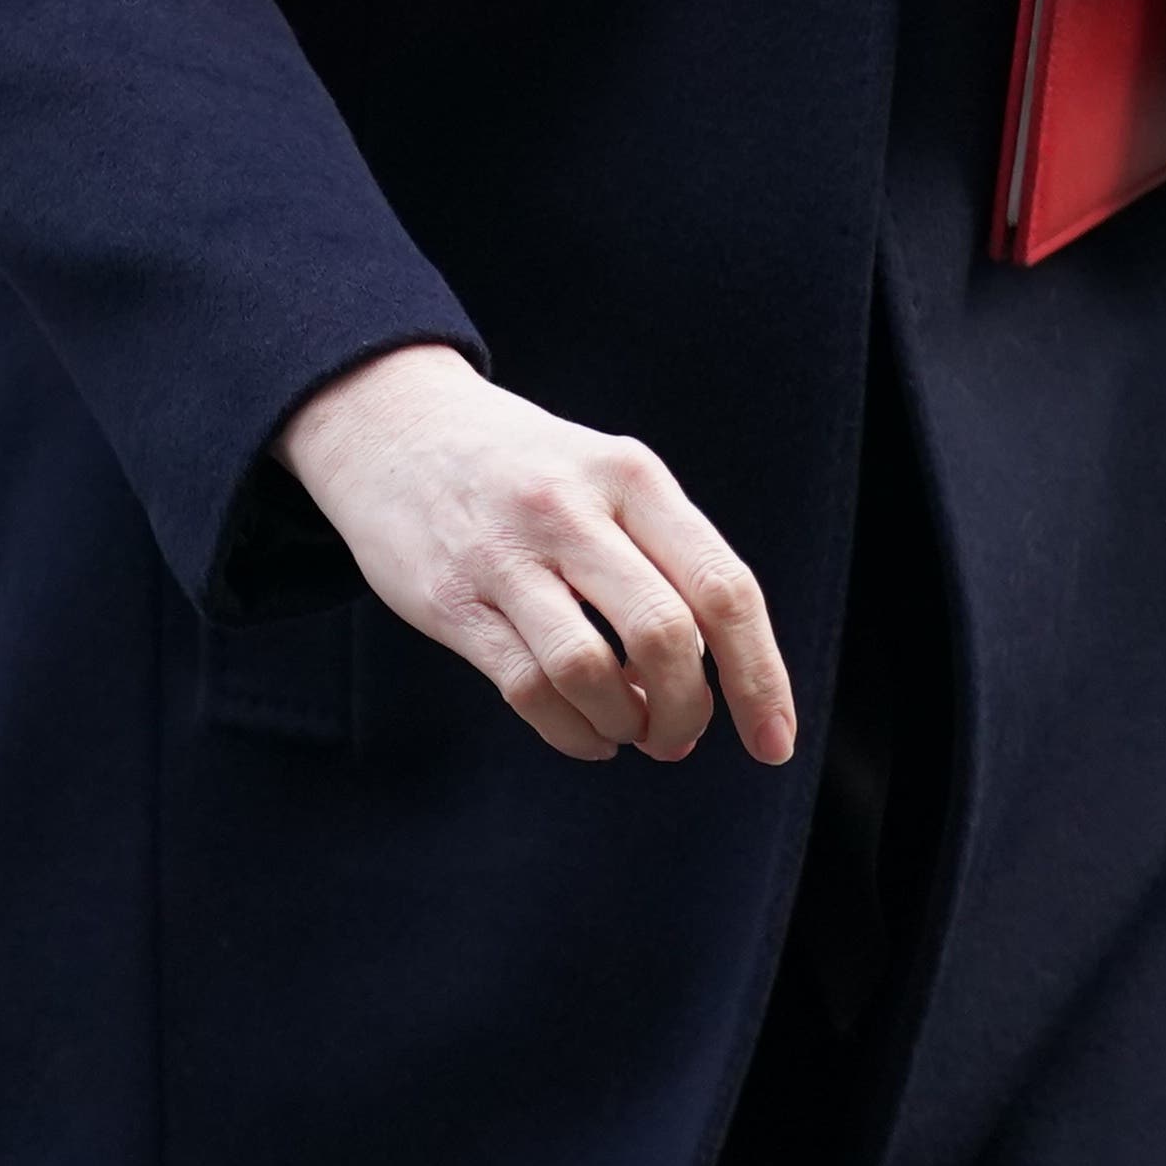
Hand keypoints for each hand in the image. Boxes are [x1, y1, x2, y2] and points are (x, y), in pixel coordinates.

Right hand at [274, 343, 799, 767]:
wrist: (392, 425)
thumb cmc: (525, 469)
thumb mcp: (606, 474)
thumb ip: (663, 558)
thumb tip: (715, 676)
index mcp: (630, 474)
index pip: (723, 586)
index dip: (759, 675)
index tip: (773, 740)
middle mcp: (573, 508)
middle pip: (666, 633)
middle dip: (689, 710)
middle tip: (681, 736)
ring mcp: (506, 554)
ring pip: (592, 672)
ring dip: (627, 724)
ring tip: (631, 730)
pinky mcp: (452, 600)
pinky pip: (529, 690)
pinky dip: (573, 733)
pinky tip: (589, 734)